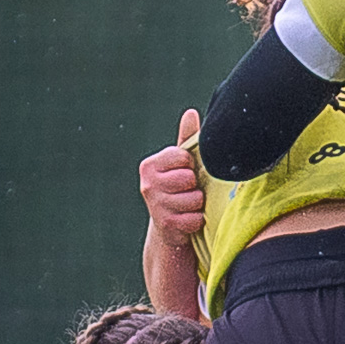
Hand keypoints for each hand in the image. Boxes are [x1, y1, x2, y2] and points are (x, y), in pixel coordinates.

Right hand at [139, 109, 204, 245]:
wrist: (170, 231)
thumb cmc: (180, 191)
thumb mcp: (182, 165)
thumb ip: (187, 140)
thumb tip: (191, 113)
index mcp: (150, 165)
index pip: (183, 157)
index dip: (192, 166)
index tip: (186, 173)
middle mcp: (147, 183)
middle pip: (189, 178)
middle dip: (195, 187)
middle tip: (187, 193)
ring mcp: (155, 205)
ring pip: (194, 198)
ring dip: (197, 205)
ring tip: (188, 207)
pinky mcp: (165, 224)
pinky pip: (195, 218)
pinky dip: (196, 221)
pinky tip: (188, 221)